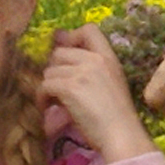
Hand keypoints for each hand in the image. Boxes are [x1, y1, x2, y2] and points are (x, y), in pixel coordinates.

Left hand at [39, 22, 156, 164]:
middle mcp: (95, 60)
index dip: (71, 38)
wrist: (121, 136)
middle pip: (60, 52)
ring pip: (49, 71)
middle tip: (58, 89)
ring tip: (54, 103)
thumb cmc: (117, 118)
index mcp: (109, 58)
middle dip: (54, 70)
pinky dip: (42, 98)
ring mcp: (82, 72)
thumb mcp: (110, 84)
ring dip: (48, 87)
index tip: (66, 58)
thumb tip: (64, 59)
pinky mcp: (70, 87)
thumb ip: (91, 69)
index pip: (89, 29)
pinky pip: (44, 85)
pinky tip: (49, 109)